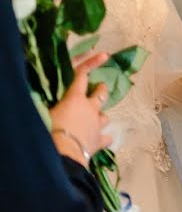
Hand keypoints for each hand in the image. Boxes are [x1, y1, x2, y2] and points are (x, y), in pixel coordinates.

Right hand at [49, 52, 111, 166]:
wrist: (63, 155)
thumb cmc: (49, 131)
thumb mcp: (45, 114)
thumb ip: (51, 107)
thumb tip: (49, 105)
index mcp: (75, 98)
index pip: (81, 77)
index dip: (89, 66)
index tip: (101, 57)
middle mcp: (89, 108)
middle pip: (101, 94)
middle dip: (101, 90)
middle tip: (100, 87)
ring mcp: (97, 124)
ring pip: (105, 115)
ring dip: (101, 115)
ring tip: (98, 117)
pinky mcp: (99, 141)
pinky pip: (107, 137)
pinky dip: (105, 138)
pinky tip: (104, 140)